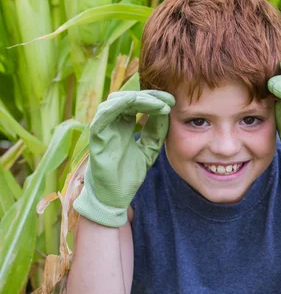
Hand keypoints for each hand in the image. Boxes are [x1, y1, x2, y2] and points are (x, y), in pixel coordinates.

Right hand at [73, 89, 174, 226]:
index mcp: (123, 125)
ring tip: (157, 104)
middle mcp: (112, 123)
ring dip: (138, 99)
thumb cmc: (128, 175)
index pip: (137, 103)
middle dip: (149, 96)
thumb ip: (156, 132)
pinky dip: (117, 105)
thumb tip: (166, 112)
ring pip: (115, 101)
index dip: (154, 99)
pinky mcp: (96, 136)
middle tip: (168, 100)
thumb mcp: (149, 150)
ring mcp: (103, 128)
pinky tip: (134, 101)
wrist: (115, 197)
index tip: (172, 102)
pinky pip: (103, 115)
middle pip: (128, 98)